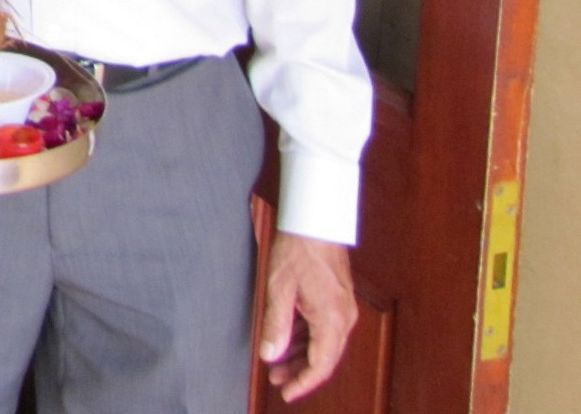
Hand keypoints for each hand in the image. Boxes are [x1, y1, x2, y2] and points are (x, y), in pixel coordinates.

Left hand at [260, 231, 356, 401]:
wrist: (316, 221)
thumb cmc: (297, 250)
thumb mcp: (279, 290)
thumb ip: (275, 326)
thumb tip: (270, 356)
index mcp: (331, 320)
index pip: (320, 366)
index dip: (303, 383)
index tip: (286, 393)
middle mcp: (343, 318)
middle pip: (324, 357)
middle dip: (299, 371)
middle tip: (276, 379)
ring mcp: (343, 308)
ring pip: (324, 343)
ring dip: (302, 354)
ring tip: (277, 361)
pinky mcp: (337, 298)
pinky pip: (324, 327)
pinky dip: (307, 338)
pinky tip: (288, 339)